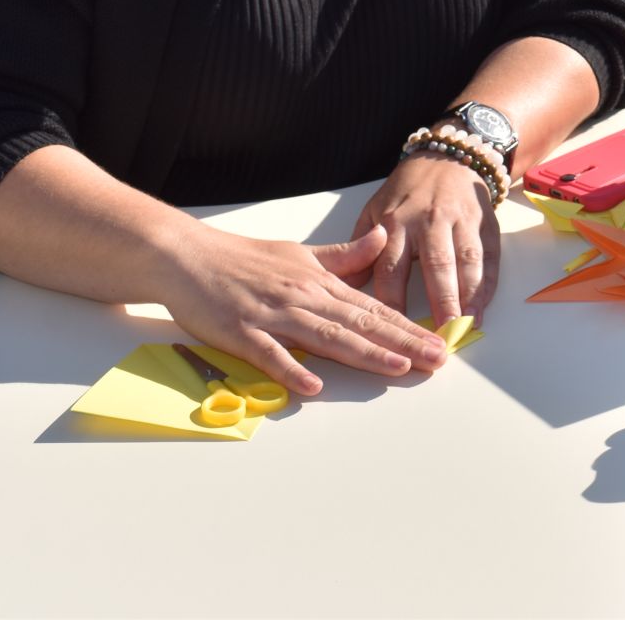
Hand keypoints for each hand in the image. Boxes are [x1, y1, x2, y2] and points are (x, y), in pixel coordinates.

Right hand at [157, 222, 446, 395]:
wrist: (186, 255)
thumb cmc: (243, 258)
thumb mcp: (300, 253)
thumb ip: (343, 256)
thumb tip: (382, 238)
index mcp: (319, 282)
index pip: (372, 308)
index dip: (407, 326)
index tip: (438, 340)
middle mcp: (303, 297)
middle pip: (360, 323)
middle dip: (401, 342)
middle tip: (436, 358)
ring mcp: (272, 314)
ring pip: (325, 336)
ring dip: (363, 353)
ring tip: (397, 367)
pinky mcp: (239, 331)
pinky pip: (268, 354)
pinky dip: (290, 369)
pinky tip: (312, 386)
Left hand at [345, 152, 502, 328]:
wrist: (448, 158)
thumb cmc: (408, 191)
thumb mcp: (375, 209)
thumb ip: (361, 246)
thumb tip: (349, 284)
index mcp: (397, 222)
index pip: (392, 267)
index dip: (393, 300)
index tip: (392, 328)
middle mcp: (430, 221)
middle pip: (436, 265)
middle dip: (441, 301)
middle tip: (443, 332)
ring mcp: (461, 220)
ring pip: (467, 260)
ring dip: (469, 294)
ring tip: (468, 323)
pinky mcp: (485, 222)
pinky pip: (488, 254)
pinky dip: (488, 281)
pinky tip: (484, 303)